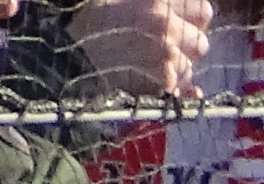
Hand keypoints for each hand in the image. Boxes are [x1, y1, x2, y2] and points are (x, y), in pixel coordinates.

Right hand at [71, 0, 211, 92]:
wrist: (60, 56)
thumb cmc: (85, 24)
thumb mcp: (117, 2)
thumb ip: (151, 7)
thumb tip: (197, 16)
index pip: (202, 11)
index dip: (192, 21)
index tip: (179, 26)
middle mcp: (165, 24)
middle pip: (200, 43)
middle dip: (184, 49)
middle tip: (156, 50)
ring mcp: (166, 55)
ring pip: (189, 69)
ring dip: (173, 72)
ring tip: (140, 67)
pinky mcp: (162, 83)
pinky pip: (181, 93)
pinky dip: (169, 93)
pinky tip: (148, 85)